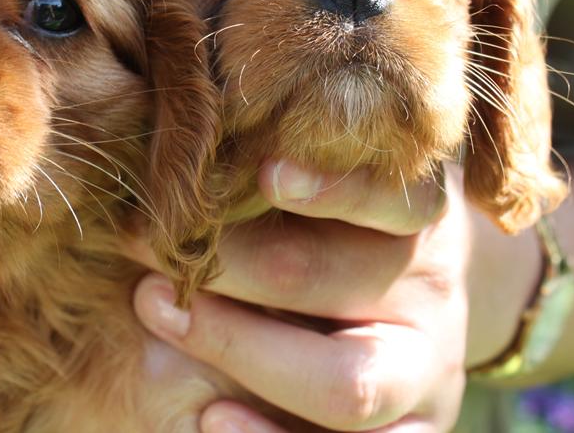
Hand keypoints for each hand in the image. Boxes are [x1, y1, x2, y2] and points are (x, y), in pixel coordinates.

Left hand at [125, 160, 540, 431]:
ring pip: (346, 383)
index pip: (384, 197)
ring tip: (161, 312)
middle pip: (328, 276)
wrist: (403, 309)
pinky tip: (212, 417)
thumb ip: (270, 177)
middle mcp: (429, 291)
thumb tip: (179, 164)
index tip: (266, 173)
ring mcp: (425, 375)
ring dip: (237, 349)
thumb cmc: (332, 228)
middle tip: (144, 242)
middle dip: (227, 263)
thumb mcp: (321, 188)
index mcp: (415, 215)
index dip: (331, 187)